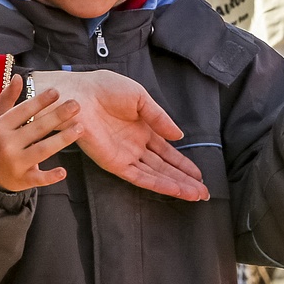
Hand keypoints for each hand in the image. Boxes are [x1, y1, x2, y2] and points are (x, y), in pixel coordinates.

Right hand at [0, 77, 82, 191]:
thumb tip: (19, 77)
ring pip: (42, 150)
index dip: (40, 101)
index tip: (57, 91)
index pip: (22, 111)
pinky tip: (63, 171)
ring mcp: (14, 163)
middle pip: (36, 128)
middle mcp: (6, 144)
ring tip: (80, 128)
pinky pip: (38, 178)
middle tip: (76, 105)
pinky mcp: (22, 180)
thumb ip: (6, 98)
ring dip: (62, 140)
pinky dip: (50, 177)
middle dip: (57, 116)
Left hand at [34, 69, 209, 200]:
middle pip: (164, 167)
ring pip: (155, 175)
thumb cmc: (104, 89)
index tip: (200, 175)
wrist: (79, 93)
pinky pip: (139, 177)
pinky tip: (175, 189)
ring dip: (176, 185)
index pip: (166, 151)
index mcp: (141, 129)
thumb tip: (179, 136)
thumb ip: (159, 118)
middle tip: (204, 192)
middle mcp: (134, 145)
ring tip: (196, 195)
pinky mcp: (114, 163)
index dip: (183, 163)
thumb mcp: (140, 98)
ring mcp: (125, 155)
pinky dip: (158, 184)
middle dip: (184, 179)